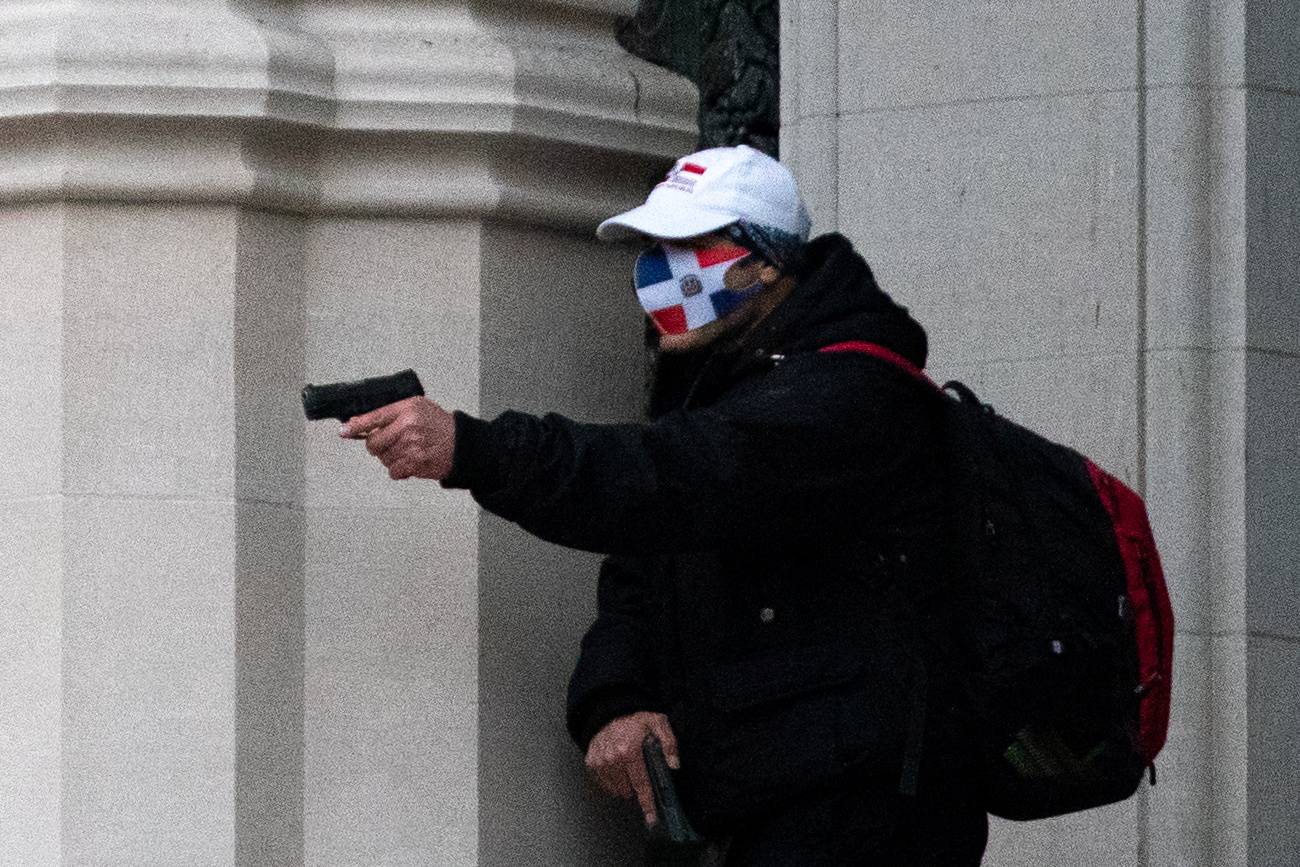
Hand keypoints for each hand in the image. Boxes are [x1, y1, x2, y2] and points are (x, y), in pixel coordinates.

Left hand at [339, 396, 455, 480]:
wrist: (462, 444)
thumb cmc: (440, 425)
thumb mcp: (418, 407)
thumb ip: (391, 413)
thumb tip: (360, 422)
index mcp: (407, 409)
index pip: (374, 417)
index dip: (356, 426)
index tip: (345, 431)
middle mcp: (408, 427)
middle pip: (374, 443)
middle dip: (377, 445)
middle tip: (389, 443)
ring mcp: (411, 447)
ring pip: (383, 458)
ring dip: (391, 457)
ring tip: (407, 450)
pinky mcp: (415, 464)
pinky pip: (393, 471)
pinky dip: (399, 470)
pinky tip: (410, 461)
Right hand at [585, 711, 679, 825]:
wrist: (610, 712)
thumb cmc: (636, 720)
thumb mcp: (658, 723)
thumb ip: (669, 743)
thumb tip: (674, 765)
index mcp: (629, 750)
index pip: (641, 784)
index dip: (647, 803)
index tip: (651, 819)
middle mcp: (612, 758)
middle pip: (627, 789)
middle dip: (636, 788)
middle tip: (640, 772)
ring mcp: (599, 761)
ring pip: (615, 789)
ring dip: (624, 785)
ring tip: (629, 768)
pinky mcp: (591, 762)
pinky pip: (603, 783)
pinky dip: (612, 781)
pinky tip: (617, 769)